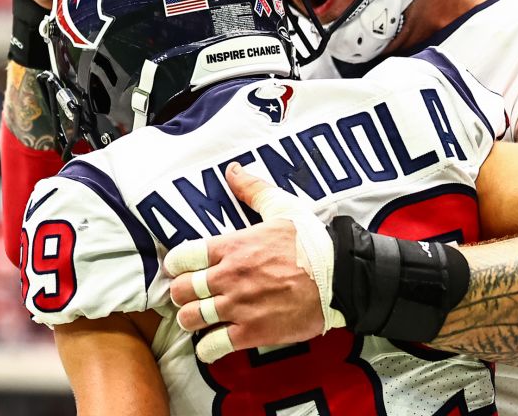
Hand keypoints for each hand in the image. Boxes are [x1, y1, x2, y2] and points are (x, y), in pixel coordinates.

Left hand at [164, 162, 343, 362]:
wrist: (340, 278)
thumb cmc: (313, 243)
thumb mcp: (282, 207)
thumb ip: (253, 190)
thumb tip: (234, 171)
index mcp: (232, 247)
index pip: (181, 257)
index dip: (177, 265)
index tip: (182, 269)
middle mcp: (229, 277)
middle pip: (181, 291)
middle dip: (182, 293)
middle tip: (192, 294)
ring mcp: (238, 306)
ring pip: (191, 319)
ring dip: (192, 319)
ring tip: (201, 317)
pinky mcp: (252, 333)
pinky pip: (212, 347)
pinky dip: (208, 347)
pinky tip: (214, 341)